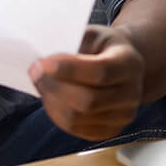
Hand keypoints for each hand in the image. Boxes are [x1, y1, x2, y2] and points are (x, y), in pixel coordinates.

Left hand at [29, 25, 144, 140]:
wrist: (122, 65)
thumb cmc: (102, 47)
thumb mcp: (93, 34)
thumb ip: (73, 43)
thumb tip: (44, 59)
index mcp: (129, 63)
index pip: (101, 72)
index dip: (69, 70)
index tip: (42, 62)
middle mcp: (131, 94)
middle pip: (88, 101)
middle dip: (54, 87)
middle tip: (34, 71)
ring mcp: (122, 116)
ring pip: (77, 118)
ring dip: (51, 101)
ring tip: (40, 83)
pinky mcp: (110, 131)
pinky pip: (75, 129)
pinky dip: (56, 114)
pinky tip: (50, 97)